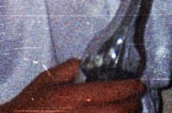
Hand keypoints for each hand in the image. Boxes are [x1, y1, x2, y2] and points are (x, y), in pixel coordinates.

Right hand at [3, 59, 143, 112]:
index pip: (112, 91)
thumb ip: (70, 67)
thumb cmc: (32, 103)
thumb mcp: (48, 78)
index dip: (130, 88)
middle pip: (119, 112)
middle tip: (136, 99)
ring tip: (127, 110)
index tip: (139, 85)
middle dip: (132, 105)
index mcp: (73, 97)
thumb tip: (88, 63)